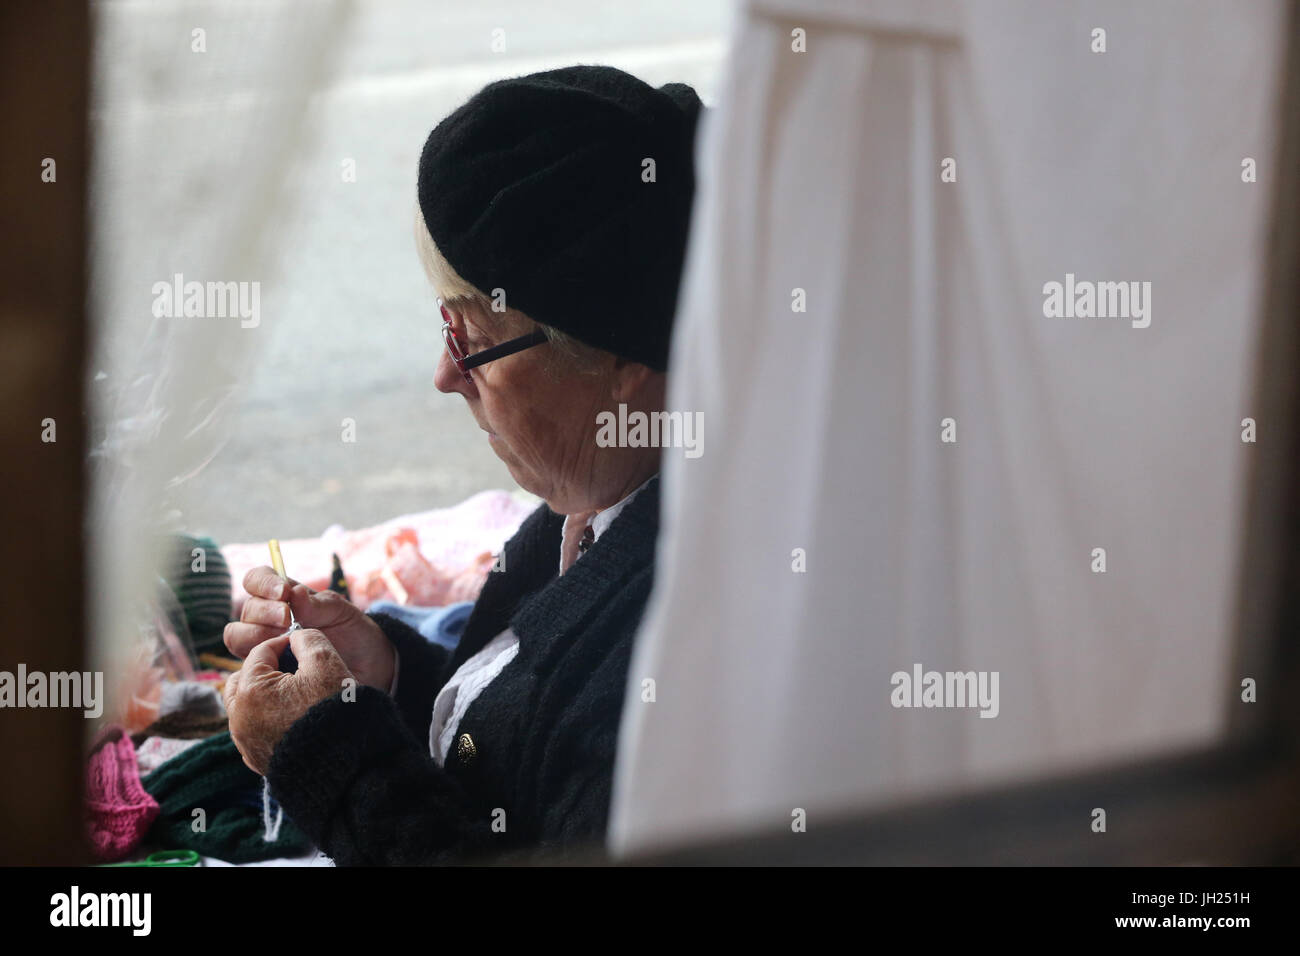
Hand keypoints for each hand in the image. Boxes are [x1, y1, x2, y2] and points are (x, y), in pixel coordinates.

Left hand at [223, 628, 352, 774]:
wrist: (344, 764)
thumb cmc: (334, 709)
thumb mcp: (326, 662)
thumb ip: (308, 639)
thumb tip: (297, 637)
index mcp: (250, 690)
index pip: (261, 651)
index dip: (285, 642)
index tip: (304, 643)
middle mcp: (239, 718)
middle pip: (243, 678)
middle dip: (265, 668)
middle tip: (293, 667)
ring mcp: (245, 742)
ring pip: (245, 705)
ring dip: (263, 694)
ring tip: (293, 692)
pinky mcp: (256, 760)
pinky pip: (255, 729)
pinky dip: (267, 718)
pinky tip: (292, 716)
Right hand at [224, 566, 395, 690]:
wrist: (365, 666)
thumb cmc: (351, 632)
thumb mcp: (341, 612)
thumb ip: (318, 604)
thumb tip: (294, 592)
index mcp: (282, 596)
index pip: (256, 579)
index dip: (263, 582)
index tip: (283, 592)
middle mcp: (265, 618)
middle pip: (247, 609)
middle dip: (264, 611)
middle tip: (287, 619)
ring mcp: (261, 644)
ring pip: (237, 635)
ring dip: (256, 635)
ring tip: (283, 640)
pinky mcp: (262, 670)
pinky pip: (245, 665)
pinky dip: (256, 661)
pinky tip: (280, 662)